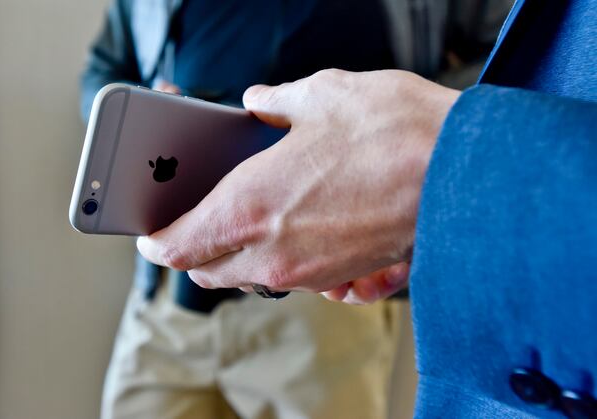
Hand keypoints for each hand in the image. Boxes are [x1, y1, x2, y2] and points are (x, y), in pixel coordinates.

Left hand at [137, 69, 459, 302]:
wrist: (464, 172)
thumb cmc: (391, 131)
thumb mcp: (321, 96)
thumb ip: (277, 101)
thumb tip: (261, 99)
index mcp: (250, 206)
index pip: (177, 246)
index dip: (156, 241)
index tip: (151, 232)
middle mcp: (274, 251)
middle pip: (208, 270)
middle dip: (193, 251)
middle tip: (195, 222)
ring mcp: (310, 272)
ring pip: (251, 277)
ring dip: (238, 255)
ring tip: (248, 219)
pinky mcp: (344, 276)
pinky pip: (294, 278)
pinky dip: (284, 260)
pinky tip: (300, 227)